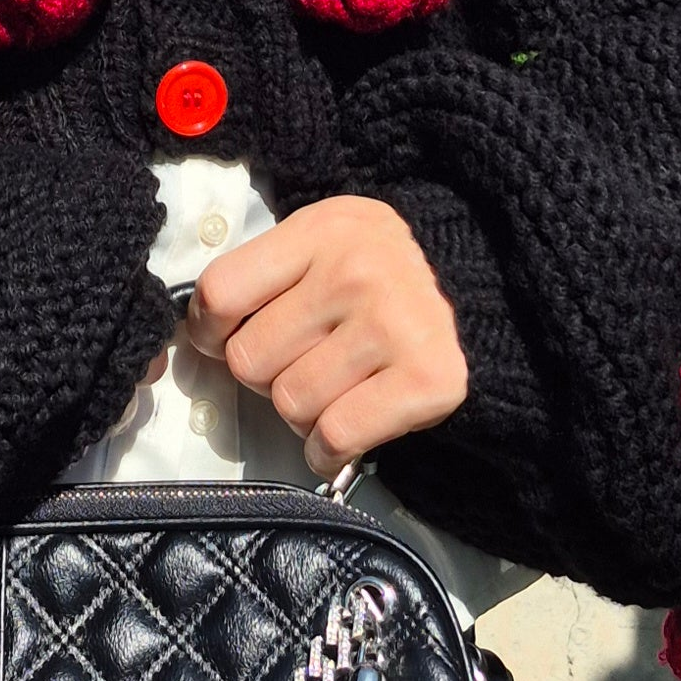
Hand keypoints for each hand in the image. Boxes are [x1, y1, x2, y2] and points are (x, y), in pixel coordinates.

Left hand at [184, 196, 467, 479]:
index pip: (221, 292)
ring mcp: (394, 325)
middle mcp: (357, 272)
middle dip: (266, 375)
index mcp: (322, 230)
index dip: (210, 330)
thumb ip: (267, 274)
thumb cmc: (383, 275)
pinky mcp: (426, 379)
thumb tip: (199, 335)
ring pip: (290, 404)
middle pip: (250, 360)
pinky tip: (339, 435)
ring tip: (332, 390)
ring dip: (301, 415)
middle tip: (302, 364)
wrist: (481, 291)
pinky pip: (335, 436)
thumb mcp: (326, 243)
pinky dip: (327, 450)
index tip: (227, 339)